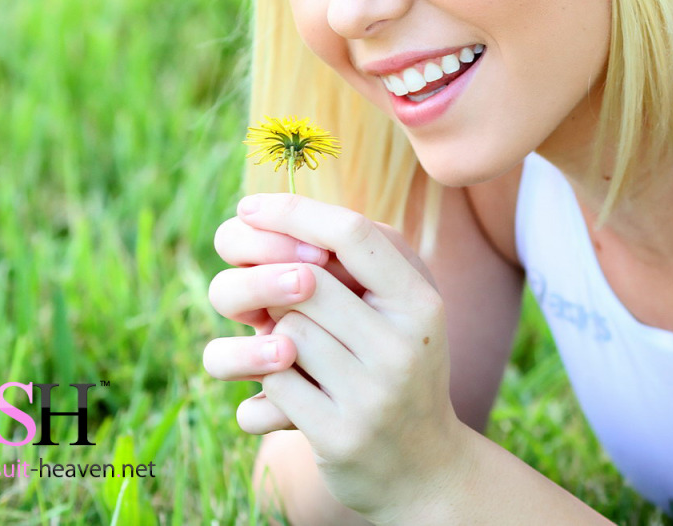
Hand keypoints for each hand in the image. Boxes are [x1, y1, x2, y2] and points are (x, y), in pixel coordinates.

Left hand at [207, 193, 466, 523]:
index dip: (294, 211)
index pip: (354, 234)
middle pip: (305, 282)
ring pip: (284, 334)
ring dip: (274, 342)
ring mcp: (373, 394)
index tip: (249, 206)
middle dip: (274, 289)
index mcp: (421, 302)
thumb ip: (358, 262)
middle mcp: (403, 345)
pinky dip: (268, 388)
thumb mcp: (401, 310)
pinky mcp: (339, 435)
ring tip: (295, 359)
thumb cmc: (398, 368)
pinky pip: (272, 387)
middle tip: (275, 306)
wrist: (423, 467)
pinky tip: (291, 400)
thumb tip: (272, 218)